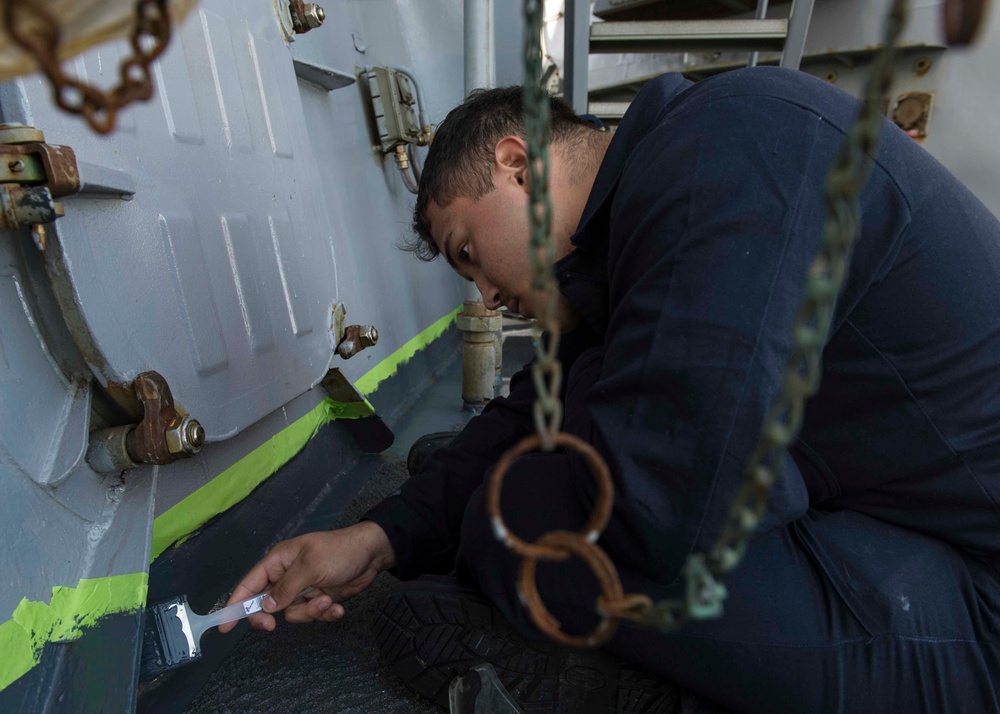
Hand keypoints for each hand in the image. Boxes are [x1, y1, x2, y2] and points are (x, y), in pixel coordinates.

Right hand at [219, 520, 394, 632]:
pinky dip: (325, 614)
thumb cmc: (339, 552)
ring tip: (326, 600)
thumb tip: (265, 607)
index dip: (234, 604)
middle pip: (267, 605)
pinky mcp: (319, 598)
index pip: (249, 584)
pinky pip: (312, 614)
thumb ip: (286, 588)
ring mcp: (303, 589)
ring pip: (292, 613)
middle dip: (274, 615)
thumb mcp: (310, 566)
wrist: (372, 554)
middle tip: (274, 626)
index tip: (224, 625)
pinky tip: (337, 607)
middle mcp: (287, 576)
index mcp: (278, 562)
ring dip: (309, 612)